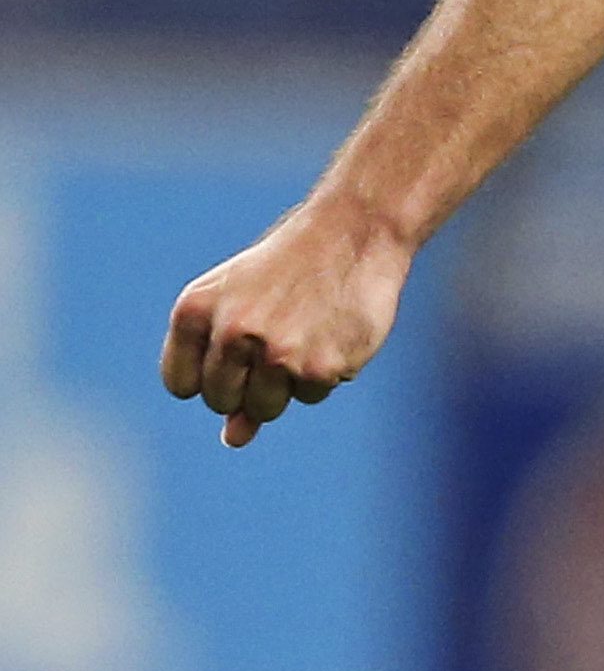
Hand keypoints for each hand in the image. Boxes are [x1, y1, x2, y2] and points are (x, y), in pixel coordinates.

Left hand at [160, 193, 414, 448]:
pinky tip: (333, 332)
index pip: (182, 384)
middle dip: (247, 384)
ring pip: (265, 408)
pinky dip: (324, 373)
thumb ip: (225, 368)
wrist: (354, 231)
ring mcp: (275, 352)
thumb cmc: (288, 270)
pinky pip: (309, 396)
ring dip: (286, 384)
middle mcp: (231, 331)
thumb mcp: (241, 304)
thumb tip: (234, 439)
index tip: (235, 353)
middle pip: (222, 401)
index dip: (211, 376)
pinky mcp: (318, 367)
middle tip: (277, 339)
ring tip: (306, 333)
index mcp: (196, 310)